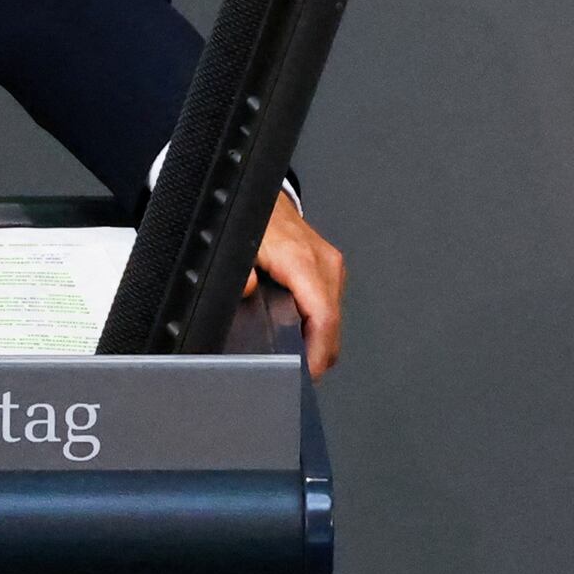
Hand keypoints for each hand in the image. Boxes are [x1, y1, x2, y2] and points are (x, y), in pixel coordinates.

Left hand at [253, 192, 346, 376]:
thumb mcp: (239, 247)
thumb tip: (246, 290)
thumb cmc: (255, 221)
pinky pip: (329, 306)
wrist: (263, 199)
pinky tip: (300, 332)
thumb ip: (240, 273)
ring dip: (319, 340)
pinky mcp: (330, 269)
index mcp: (305, 263)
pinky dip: (318, 324)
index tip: (307, 374)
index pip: (324, 319)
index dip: (317, 354)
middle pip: (333, 326)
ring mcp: (330, 267)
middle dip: (318, 355)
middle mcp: (325, 265)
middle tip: (296, 374)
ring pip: (334, 318)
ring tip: (296, 356)